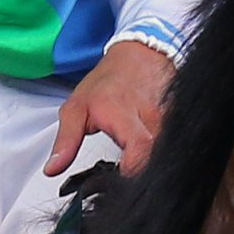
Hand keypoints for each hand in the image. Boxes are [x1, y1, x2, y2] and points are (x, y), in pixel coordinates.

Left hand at [46, 43, 177, 177]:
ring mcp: (169, 119)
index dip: (130, 174)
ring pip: (164, 153)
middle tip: (124, 176)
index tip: (118, 180)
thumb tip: (53, 168)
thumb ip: (65, 141)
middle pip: (153, 159)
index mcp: (122, 115)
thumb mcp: (77, 108)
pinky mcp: (180, 121)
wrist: (140, 53)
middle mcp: (151, 117)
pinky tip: (149, 153)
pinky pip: (172, 145)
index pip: (138, 155)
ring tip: (135, 163)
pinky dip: (160, 153)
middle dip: (139, 173)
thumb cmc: (108, 81)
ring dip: (149, 163)